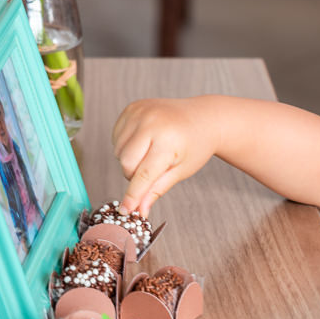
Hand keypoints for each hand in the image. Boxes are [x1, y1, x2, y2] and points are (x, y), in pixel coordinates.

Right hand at [112, 97, 218, 215]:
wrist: (203, 118)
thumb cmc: (195, 146)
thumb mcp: (181, 171)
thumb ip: (157, 190)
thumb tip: (139, 210)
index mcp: (167, 141)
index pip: (143, 174)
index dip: (133, 195)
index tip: (126, 211)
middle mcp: (151, 123)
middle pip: (126, 162)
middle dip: (133, 174)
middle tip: (150, 172)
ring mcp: (140, 112)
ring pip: (118, 150)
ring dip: (129, 160)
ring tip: (150, 154)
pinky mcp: (132, 107)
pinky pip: (117, 136)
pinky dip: (125, 145)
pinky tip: (143, 142)